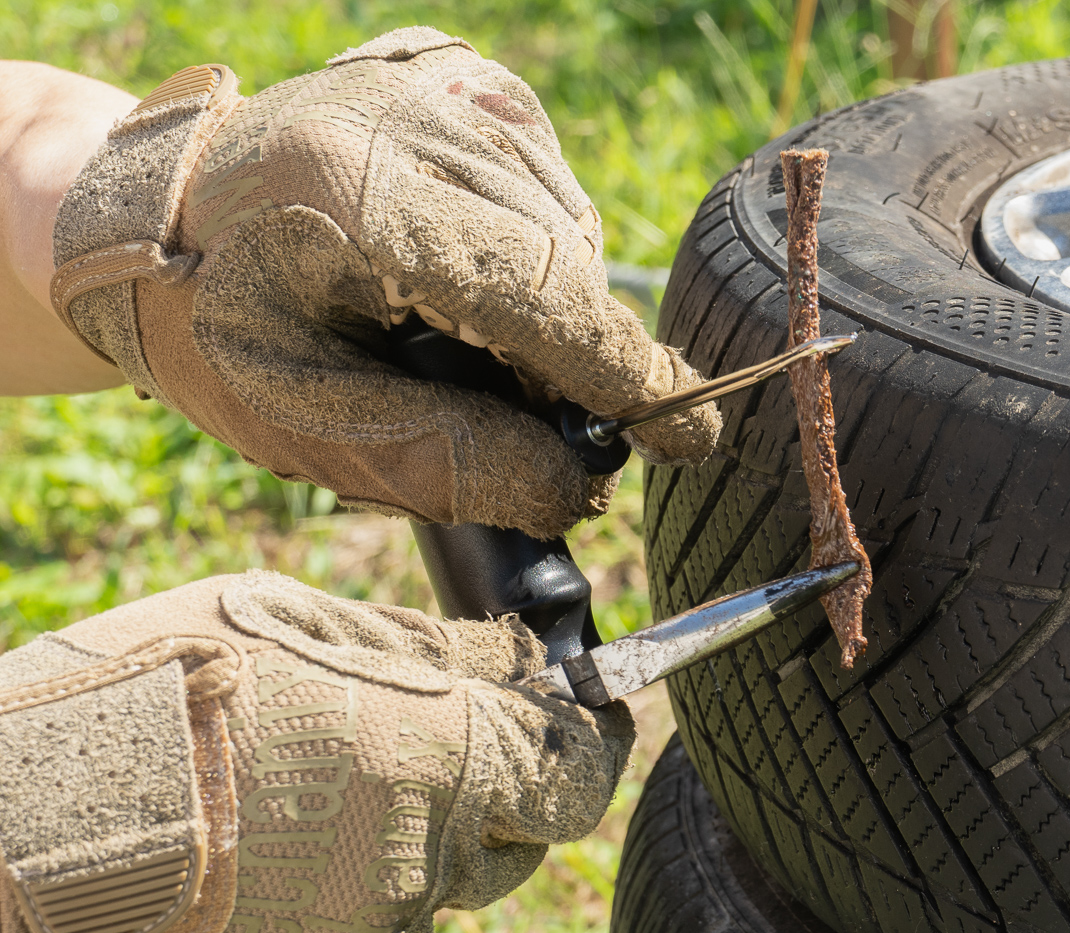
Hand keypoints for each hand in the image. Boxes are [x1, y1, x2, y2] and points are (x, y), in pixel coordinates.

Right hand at [0, 573, 631, 932]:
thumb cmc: (127, 709)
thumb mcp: (279, 623)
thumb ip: (424, 650)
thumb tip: (519, 663)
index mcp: (441, 759)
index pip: (581, 771)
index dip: (590, 745)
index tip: (583, 724)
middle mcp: (427, 867)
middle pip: (507, 840)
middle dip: (480, 798)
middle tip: (390, 753)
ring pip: (422, 896)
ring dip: (383, 854)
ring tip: (265, 811)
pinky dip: (320, 919)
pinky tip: (238, 878)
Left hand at [47, 28, 720, 538]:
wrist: (145, 208)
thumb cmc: (210, 324)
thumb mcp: (298, 421)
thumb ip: (441, 462)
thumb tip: (575, 490)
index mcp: (357, 198)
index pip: (543, 297)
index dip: (625, 377)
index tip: (691, 437)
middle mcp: (413, 118)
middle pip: (567, 265)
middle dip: (573, 359)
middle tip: (524, 421)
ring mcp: (439, 83)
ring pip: (568, 226)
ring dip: (547, 304)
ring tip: (462, 340)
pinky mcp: (456, 71)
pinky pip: (546, 184)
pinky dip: (529, 245)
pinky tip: (461, 272)